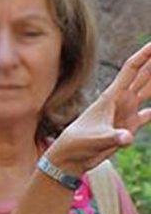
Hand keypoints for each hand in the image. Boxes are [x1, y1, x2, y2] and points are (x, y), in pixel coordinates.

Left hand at [47, 41, 150, 174]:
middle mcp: (121, 100)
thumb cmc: (77, 144)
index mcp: (112, 96)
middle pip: (144, 76)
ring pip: (148, 92)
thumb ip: (113, 137)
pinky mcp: (128, 126)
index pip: (132, 69)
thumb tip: (127, 138)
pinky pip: (148, 114)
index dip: (145, 55)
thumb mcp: (95, 139)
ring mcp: (125, 112)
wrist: (71, 158)